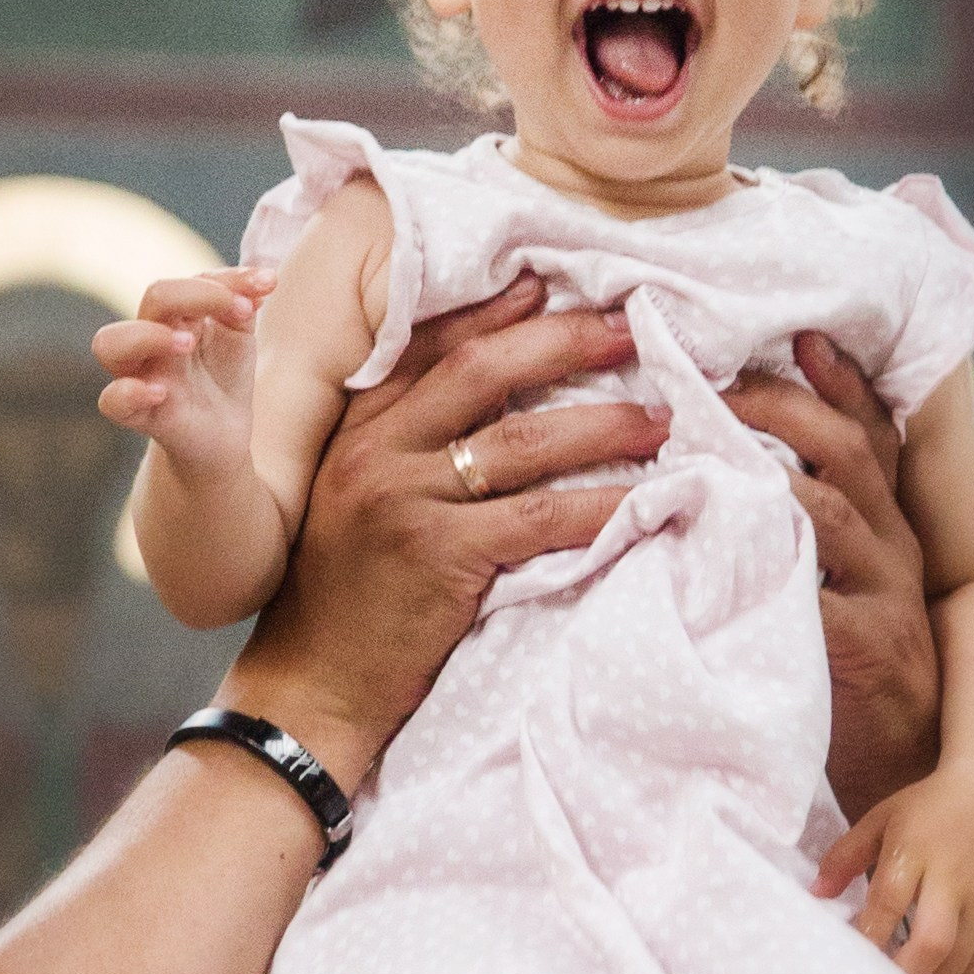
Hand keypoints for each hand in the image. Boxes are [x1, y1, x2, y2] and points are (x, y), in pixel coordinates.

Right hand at [94, 266, 274, 475]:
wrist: (224, 435)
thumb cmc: (223, 377)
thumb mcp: (239, 334)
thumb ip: (244, 303)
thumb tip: (263, 280)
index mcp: (173, 314)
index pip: (191, 278)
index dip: (226, 280)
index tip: (268, 286)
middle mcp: (150, 338)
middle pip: (154, 297)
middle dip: (196, 295)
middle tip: (239, 311)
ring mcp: (140, 375)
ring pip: (109, 343)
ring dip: (149, 336)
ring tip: (187, 343)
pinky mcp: (140, 414)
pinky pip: (111, 401)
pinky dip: (128, 393)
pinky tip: (161, 393)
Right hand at [222, 274, 669, 786]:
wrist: (311, 686)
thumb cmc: (342, 602)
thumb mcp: (354, 507)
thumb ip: (400, 453)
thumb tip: (490, 413)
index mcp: (355, 433)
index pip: (429, 348)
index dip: (494, 313)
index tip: (551, 286)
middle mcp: (376, 454)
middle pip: (483, 372)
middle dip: (564, 342)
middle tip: (631, 330)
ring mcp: (406, 503)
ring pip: (524, 441)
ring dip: (603, 424)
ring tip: (661, 418)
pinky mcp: (441, 558)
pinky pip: (540, 518)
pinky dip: (601, 506)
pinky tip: (646, 502)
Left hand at [727, 332, 940, 823]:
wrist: (902, 791)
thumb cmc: (846, 688)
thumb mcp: (837, 599)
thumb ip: (805, 541)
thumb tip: (728, 476)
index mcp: (891, 532)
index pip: (873, 434)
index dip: (838, 381)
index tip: (796, 332)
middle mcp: (896, 554)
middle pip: (845, 453)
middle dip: (774, 407)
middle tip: (702, 382)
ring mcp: (881, 602)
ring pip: (823, 510)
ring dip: (753, 471)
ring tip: (687, 446)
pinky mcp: (856, 654)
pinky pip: (801, 593)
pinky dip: (751, 562)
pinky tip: (697, 541)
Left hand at [813, 760, 973, 973]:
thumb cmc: (927, 808)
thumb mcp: (879, 819)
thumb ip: (844, 857)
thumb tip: (815, 896)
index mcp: (916, 851)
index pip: (889, 902)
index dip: (868, 937)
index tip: (844, 961)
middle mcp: (954, 880)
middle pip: (932, 941)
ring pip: (958, 960)